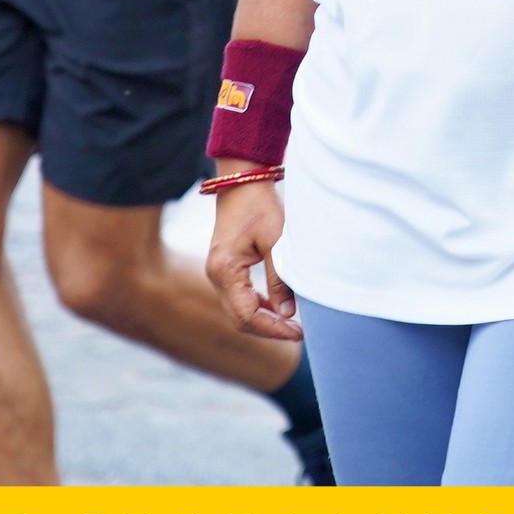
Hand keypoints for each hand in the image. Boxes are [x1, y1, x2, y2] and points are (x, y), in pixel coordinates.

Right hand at [203, 175, 301, 340]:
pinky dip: (258, 305)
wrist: (241, 181)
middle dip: (268, 328)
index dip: (273, 329)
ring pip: (239, 309)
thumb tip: (287, 314)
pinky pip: (239, 296)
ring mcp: (218, 272)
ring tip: (292, 322)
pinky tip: (278, 306)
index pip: (247, 315)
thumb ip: (280, 279)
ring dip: (264, 318)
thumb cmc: (259, 206)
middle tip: (298, 332)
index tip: (298, 332)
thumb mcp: (275, 241)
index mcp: (225, 270)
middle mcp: (216, 275)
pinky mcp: (225, 267)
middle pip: (240, 318)